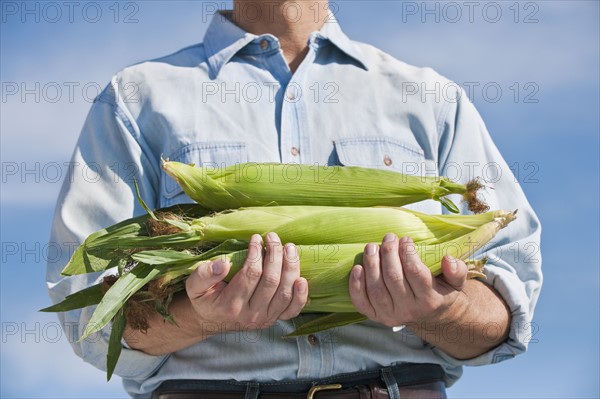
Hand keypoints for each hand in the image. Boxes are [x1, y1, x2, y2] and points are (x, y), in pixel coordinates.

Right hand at [185, 232, 307, 333]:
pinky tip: (302, 279)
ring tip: (289, 247)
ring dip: (290, 268)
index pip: (250, 274)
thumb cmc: (204, 298)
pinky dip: (301, 296)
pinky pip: (292, 310)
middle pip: (271, 282)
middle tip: (273, 237)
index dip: (256, 253)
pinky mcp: (275, 319)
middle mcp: (251, 315)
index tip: (256, 238)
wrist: (211, 321)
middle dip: (275, 255)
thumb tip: (222, 263)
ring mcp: (265, 319)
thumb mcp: (194, 286)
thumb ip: (204, 274)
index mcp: (230, 305)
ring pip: (284, 293)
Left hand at [349, 234, 467, 326]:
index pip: (415, 273)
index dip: (408, 254)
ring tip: (371, 246)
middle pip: (393, 279)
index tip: (405, 239)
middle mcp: (409, 310)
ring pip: (376, 289)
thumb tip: (448, 259)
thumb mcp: (455, 282)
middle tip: (388, 237)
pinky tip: (357, 268)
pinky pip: (361, 303)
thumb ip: (457, 270)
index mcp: (429, 300)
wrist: (429, 316)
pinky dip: (355, 286)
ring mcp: (389, 315)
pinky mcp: (375, 316)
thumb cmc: (440, 291)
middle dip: (388, 254)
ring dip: (371, 265)